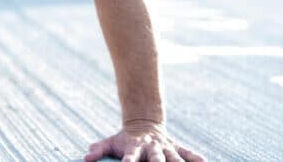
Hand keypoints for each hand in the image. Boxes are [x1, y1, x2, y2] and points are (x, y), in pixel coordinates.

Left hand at [84, 120, 204, 161]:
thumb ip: (99, 150)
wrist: (143, 124)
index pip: (131, 158)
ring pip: (174, 158)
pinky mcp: (176, 147)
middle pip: (157, 159)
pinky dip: (196, 157)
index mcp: (135, 148)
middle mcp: (152, 149)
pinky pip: (188, 153)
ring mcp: (165, 148)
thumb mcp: (110, 142)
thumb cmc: (124, 140)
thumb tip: (86, 158)